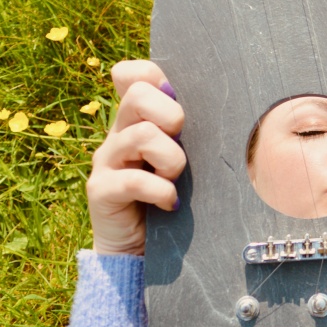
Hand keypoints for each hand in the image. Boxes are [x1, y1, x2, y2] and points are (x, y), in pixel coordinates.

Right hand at [87, 61, 185, 255]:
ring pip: (140, 135)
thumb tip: (225, 109)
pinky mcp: (101, 190)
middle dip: (170, 115)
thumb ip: (193, 134)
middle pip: (138, 94)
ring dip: (171, 159)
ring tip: (176, 180)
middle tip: (181, 141)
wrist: (140, 250)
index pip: (134, 75)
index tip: (176, 99)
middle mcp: (119, 133)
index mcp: (139, 120)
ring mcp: (107, 160)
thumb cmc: (173, 198)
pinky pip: (132, 180)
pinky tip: (170, 203)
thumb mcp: (185, 161)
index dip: (155, 76)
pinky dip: (160, 192)